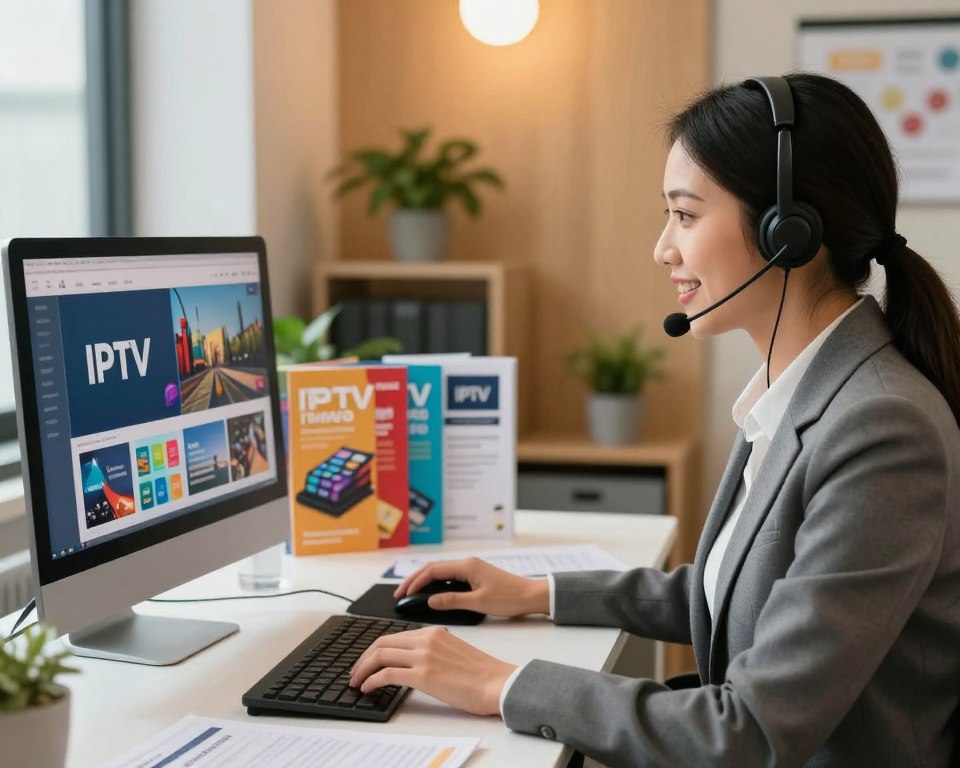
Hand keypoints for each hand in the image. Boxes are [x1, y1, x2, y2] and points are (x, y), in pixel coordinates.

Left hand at [349, 626, 515, 715]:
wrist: (497, 683)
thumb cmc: (482, 673)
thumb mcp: (455, 651)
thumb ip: (435, 649)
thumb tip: (417, 661)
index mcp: (434, 632)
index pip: (395, 636)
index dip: (376, 649)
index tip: (368, 661)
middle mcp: (427, 640)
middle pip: (382, 642)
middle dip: (363, 658)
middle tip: (356, 672)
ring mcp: (424, 656)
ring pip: (380, 655)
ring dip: (363, 669)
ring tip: (357, 682)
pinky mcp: (423, 675)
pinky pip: (387, 674)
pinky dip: (372, 680)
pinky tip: (368, 688)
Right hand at [394, 557, 549, 617]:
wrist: (532, 596)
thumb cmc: (510, 598)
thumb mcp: (479, 603)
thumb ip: (452, 601)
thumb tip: (430, 601)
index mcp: (467, 566)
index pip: (432, 570)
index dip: (415, 581)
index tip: (403, 593)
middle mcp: (467, 564)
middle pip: (433, 568)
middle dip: (414, 579)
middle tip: (400, 593)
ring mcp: (471, 569)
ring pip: (440, 572)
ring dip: (424, 581)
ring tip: (410, 593)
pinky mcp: (475, 576)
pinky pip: (449, 577)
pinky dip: (436, 584)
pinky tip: (431, 594)